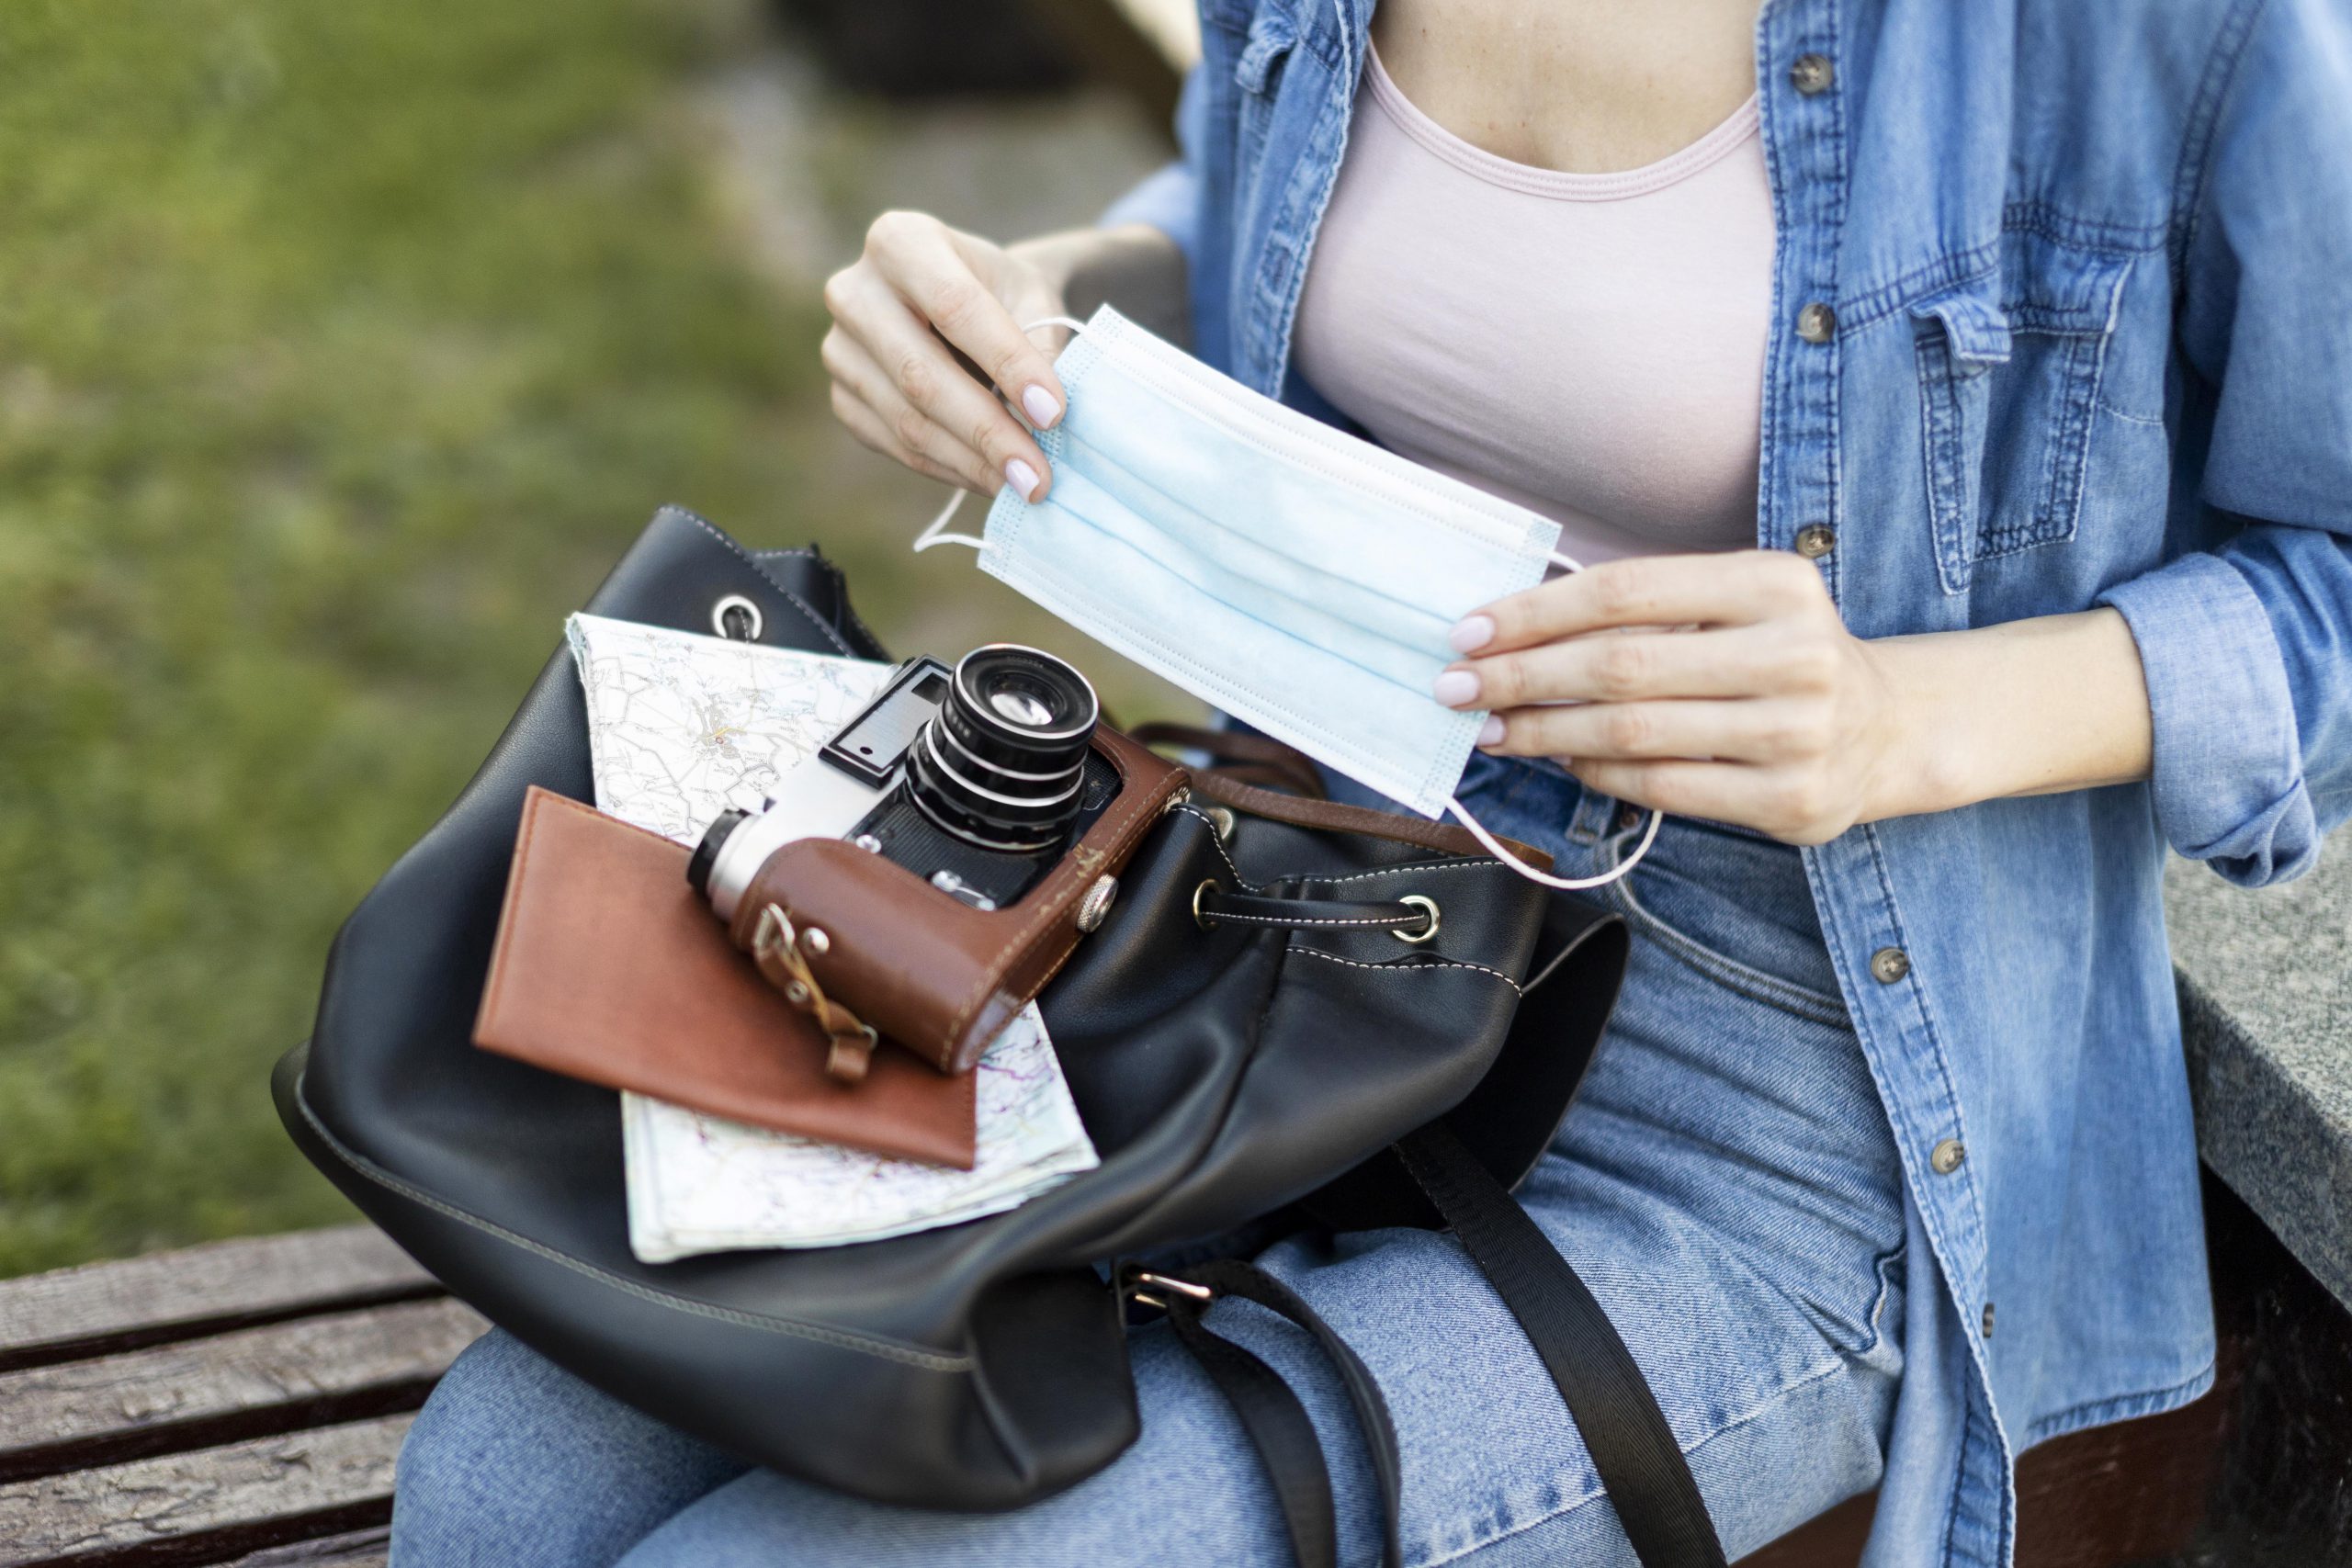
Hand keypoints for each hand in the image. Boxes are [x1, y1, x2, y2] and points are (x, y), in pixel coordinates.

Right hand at [822, 212, 1071, 501]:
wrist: (965, 306)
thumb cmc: (1003, 294)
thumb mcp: (1032, 298)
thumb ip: (1041, 346)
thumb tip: (1043, 417)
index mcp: (900, 241)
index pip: (954, 307)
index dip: (1006, 363)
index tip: (1054, 413)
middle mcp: (853, 291)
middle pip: (921, 374)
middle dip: (988, 432)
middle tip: (1039, 477)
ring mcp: (839, 349)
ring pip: (907, 420)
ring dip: (972, 462)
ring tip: (1026, 486)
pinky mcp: (842, 398)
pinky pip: (896, 445)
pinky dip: (950, 468)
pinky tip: (992, 479)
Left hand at [1434, 552, 1903, 844]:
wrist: (1887, 730)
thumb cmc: (1777, 655)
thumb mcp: (1735, 605)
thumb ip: (1647, 608)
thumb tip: (1512, 628)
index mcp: (1773, 583)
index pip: (1625, 591)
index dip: (1536, 612)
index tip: (1468, 631)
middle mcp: (1795, 654)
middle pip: (1621, 666)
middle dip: (1521, 677)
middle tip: (1456, 686)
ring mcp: (1797, 733)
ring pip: (1632, 733)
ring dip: (1542, 732)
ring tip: (1490, 728)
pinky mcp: (1790, 800)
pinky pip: (1660, 789)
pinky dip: (1595, 774)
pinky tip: (1558, 759)